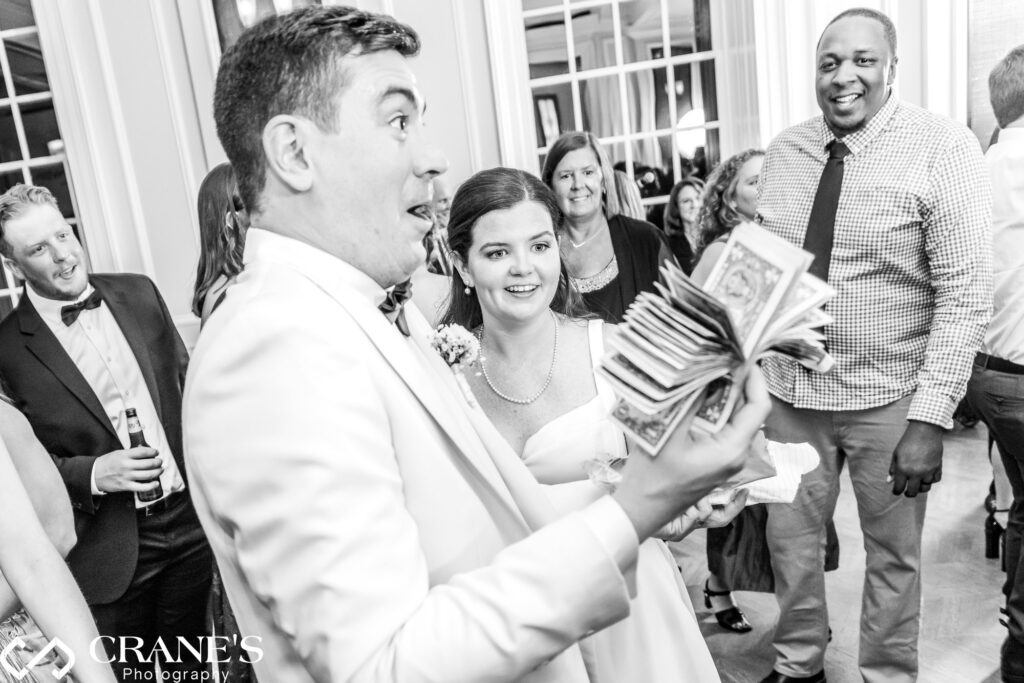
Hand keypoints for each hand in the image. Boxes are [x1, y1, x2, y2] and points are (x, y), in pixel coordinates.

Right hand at [94, 447, 161, 493]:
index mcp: (124, 455)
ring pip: (148, 474)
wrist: (94, 474)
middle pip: (149, 463)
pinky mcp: (125, 486)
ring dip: (157, 472)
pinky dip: (151, 486)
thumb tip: (147, 451)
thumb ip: (132, 453)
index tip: (156, 452)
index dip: (153, 452)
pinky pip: (141, 487)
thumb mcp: (118, 453)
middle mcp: (126, 465)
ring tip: (160, 469)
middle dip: (158, 462)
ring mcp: (126, 476)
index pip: (144, 451)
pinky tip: (156, 483)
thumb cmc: (107, 463)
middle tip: (160, 461)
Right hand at [613, 368, 770, 540]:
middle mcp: (735, 454)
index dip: (755, 377)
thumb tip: (705, 369)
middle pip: (747, 409)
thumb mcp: (668, 432)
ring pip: (733, 417)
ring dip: (723, 393)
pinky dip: (713, 407)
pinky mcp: (713, 458)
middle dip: (737, 380)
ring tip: (709, 368)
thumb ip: (690, 400)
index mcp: (731, 449)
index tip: (742, 355)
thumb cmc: (652, 478)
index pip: (758, 406)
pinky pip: (721, 426)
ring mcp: (725, 458)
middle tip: (722, 354)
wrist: (640, 509)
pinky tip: (697, 393)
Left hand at [888, 420, 942, 496]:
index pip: (899, 487)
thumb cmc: (908, 442)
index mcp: (903, 469)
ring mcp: (928, 471)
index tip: (897, 492)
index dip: (897, 491)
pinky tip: (927, 476)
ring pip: (925, 488)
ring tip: (917, 484)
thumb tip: (889, 481)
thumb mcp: (896, 454)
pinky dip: (931, 480)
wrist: (925, 431)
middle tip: (907, 492)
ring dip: (920, 487)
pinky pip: (935, 480)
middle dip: (909, 494)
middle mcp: (916, 472)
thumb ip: (893, 469)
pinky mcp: (938, 468)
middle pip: (913, 492)